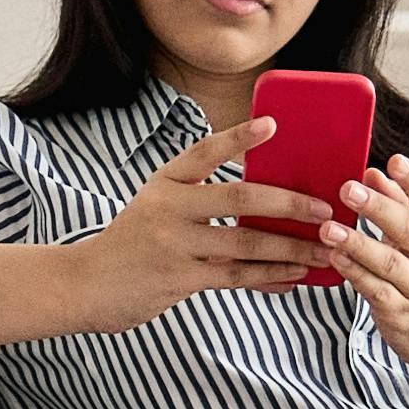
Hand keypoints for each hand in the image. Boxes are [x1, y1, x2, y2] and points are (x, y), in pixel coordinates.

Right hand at [62, 117, 341, 330]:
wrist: (84, 284)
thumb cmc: (131, 244)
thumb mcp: (156, 207)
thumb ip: (198, 200)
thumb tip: (263, 200)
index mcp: (165, 181)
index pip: (205, 151)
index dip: (239, 137)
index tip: (272, 124)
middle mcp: (169, 207)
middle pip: (239, 197)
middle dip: (288, 202)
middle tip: (324, 208)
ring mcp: (174, 243)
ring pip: (246, 242)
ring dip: (291, 247)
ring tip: (325, 250)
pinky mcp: (179, 278)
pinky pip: (237, 276)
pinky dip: (270, 276)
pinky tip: (295, 276)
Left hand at [327, 157, 408, 389]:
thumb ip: (401, 204)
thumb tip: (373, 173)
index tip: (394, 161)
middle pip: (408, 229)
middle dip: (378, 207)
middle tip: (348, 189)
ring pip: (389, 263)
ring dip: (357, 244)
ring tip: (328, 228)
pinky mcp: (400, 313)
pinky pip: (375, 291)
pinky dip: (354, 274)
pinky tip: (334, 258)